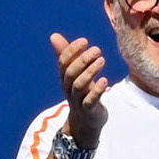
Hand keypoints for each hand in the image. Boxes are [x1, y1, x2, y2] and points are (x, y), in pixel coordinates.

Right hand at [51, 33, 112, 149]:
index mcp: (65, 78)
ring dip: (90, 71)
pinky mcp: (88, 110)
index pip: (63, 62)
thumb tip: (54, 36)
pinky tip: (105, 80)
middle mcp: (68, 88)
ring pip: (79, 85)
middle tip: (97, 50)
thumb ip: (66, 56)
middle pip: (71, 73)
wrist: (85, 122)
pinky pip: (90, 101)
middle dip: (83, 60)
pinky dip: (96, 90)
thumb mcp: (74, 75)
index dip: (72, 51)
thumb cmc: (82, 93)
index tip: (84, 41)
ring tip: (102, 60)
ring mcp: (77, 100)